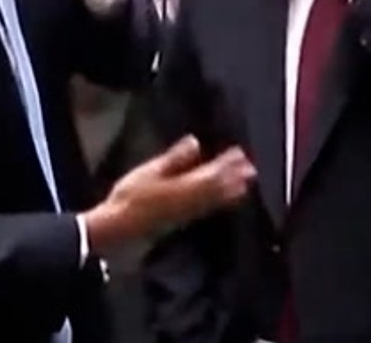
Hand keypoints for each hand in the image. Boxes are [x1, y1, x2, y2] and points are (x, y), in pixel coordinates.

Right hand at [82, 135, 254, 252]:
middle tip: (251, 167)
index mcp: (184, 187)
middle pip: (220, 188)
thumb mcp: (150, 171)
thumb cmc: (130, 196)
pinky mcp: (183, 220)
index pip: (212, 174)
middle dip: (235, 177)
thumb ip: (174, 158)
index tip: (239, 152)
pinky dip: (221, 200)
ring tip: (246, 182)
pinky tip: (224, 198)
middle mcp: (191, 202)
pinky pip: (209, 208)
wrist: (119, 228)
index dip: (227, 163)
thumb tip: (195, 142)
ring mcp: (188, 213)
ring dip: (232, 189)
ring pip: (217, 200)